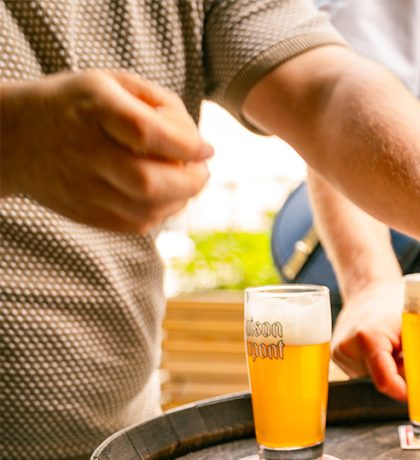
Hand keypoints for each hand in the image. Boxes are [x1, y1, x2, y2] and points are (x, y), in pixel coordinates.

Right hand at [0, 71, 212, 232]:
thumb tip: (200, 144)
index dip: (187, 144)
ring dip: (180, 200)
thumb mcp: (112, 82)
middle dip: (190, 182)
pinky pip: (137, 224)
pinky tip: (164, 197)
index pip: (147, 132)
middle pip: (149, 181)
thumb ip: (159, 103)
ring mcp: (83, 187)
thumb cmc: (78, 105)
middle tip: (202, 172)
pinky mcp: (86, 213)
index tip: (207, 148)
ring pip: (147, 209)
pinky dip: (161, 213)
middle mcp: (86, 152)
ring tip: (184, 182)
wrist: (16, 137)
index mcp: (95, 109)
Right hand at [330, 279, 406, 400]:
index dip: (404, 391)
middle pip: (381, 380)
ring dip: (388, 369)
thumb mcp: (412, 326)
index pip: (385, 381)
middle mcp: (347, 348)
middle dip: (399, 375)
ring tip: (390, 345)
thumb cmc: (394, 304)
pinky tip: (378, 346)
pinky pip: (364, 371)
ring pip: (373, 377)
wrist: (368, 290)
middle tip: (406, 354)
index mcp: (367, 338)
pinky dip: (376, 365)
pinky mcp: (337, 356)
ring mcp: (338, 353)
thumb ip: (417, 355)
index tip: (417, 392)